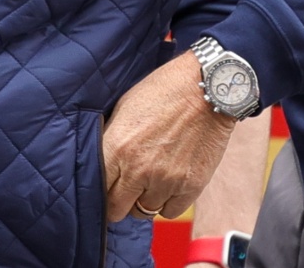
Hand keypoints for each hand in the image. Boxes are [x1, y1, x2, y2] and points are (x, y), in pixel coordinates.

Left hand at [102, 51, 237, 220]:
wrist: (205, 90)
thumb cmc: (162, 92)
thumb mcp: (124, 109)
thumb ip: (111, 140)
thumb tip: (101, 160)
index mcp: (117, 147)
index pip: (98, 189)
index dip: (100, 192)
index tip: (105, 189)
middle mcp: (139, 169)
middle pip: (117, 209)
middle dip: (117, 203)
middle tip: (123, 193)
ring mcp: (166, 180)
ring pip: (144, 211)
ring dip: (144, 200)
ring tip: (148, 183)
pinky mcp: (191, 186)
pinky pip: (171, 212)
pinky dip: (167, 203)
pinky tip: (167, 186)